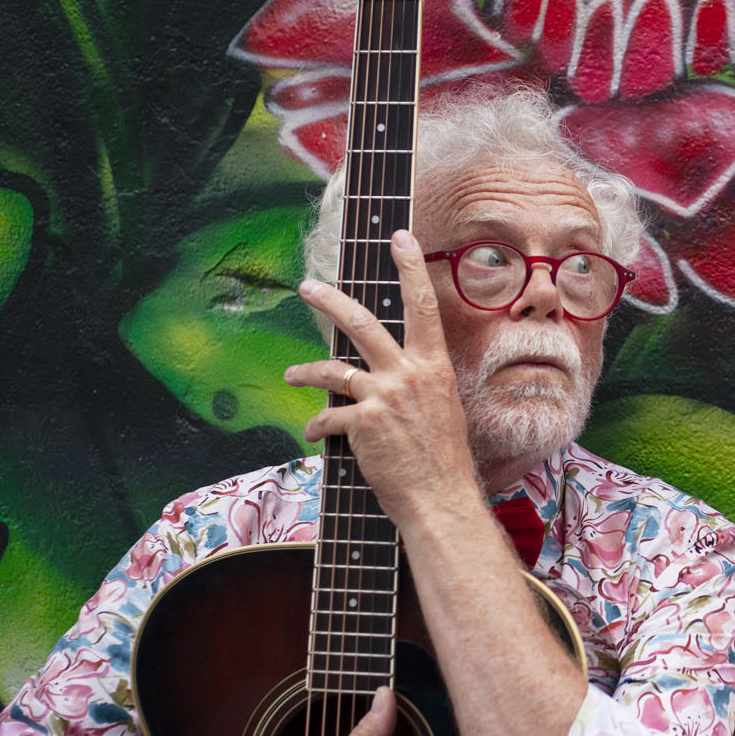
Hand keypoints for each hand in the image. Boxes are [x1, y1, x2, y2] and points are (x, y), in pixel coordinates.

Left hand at [286, 230, 477, 515]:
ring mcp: (384, 396)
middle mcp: (409, 374)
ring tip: (290, 375)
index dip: (409, 265)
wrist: (441, 499)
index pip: (422, 304)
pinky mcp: (363, 423)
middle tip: (307, 287)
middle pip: (361, 322)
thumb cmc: (444, 460)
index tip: (400, 236)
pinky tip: (314, 434)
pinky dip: (317, 426)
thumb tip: (397, 372)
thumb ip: (419, 383)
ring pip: (332, 367)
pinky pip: (327, 417)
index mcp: (434, 366)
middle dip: (328, 300)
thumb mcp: (443, 409)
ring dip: (304, 371)